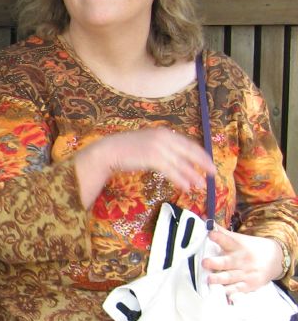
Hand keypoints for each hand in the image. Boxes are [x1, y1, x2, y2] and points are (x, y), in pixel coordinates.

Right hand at [74, 127, 212, 204]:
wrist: (108, 151)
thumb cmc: (125, 149)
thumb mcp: (147, 144)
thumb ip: (162, 147)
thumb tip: (175, 158)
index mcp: (164, 132)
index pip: (188, 143)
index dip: (200, 154)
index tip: (208, 163)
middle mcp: (164, 138)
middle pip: (189, 152)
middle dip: (203, 164)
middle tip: (213, 173)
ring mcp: (159, 148)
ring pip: (182, 164)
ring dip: (193, 176)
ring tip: (201, 185)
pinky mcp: (153, 158)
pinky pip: (172, 171)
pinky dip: (180, 180)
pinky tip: (185, 188)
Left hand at [203, 229, 286, 294]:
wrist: (275, 259)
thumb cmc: (249, 248)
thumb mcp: (238, 239)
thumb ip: (221, 233)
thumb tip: (206, 222)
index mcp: (237, 247)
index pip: (227, 240)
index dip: (219, 237)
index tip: (210, 233)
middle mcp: (241, 260)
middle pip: (227, 262)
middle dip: (215, 263)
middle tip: (204, 262)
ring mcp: (245, 274)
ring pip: (230, 278)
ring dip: (219, 279)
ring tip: (209, 280)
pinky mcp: (248, 285)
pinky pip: (237, 290)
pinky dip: (229, 293)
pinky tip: (221, 293)